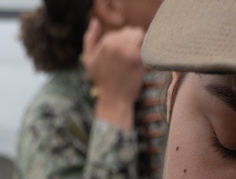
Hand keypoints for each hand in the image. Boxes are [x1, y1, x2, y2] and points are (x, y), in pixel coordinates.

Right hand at [82, 16, 145, 131]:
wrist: (115, 100)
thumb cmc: (102, 81)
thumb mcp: (89, 60)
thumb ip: (90, 38)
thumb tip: (95, 21)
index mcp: (107, 42)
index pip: (122, 32)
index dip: (124, 44)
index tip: (122, 57)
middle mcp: (118, 44)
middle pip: (132, 32)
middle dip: (133, 43)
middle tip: (130, 58)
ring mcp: (129, 50)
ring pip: (140, 36)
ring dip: (140, 45)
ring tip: (136, 58)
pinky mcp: (139, 59)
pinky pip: (147, 46)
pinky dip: (146, 51)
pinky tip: (141, 62)